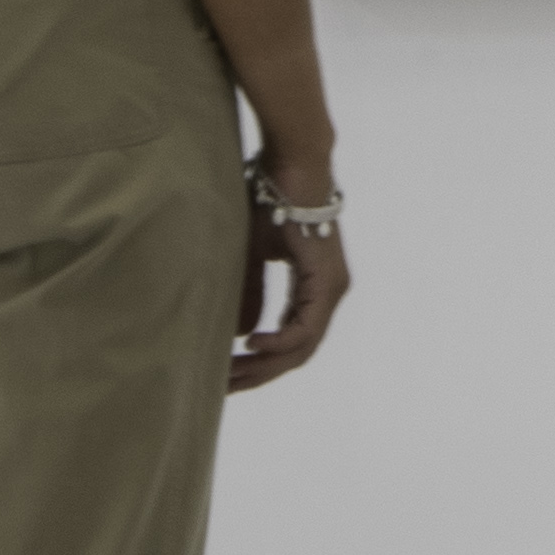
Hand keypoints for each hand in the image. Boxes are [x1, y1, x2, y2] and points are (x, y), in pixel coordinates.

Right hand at [228, 183, 348, 392]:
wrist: (289, 166)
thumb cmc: (268, 203)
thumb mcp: (250, 257)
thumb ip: (250, 294)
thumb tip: (245, 335)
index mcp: (313, 290)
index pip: (290, 341)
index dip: (259, 364)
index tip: (226, 377)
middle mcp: (328, 294)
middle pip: (297, 353)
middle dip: (258, 374)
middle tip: (223, 388)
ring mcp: (331, 289)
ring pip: (302, 347)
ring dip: (265, 365)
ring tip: (230, 374)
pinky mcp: (326, 280)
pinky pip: (305, 327)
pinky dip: (279, 342)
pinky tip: (251, 346)